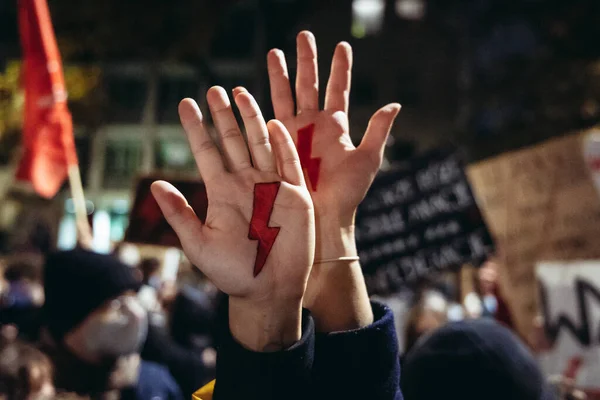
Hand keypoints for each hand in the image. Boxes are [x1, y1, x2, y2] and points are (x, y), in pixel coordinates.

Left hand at [152, 88, 314, 350]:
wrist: (270, 290)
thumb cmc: (233, 273)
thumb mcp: (200, 245)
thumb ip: (180, 214)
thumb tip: (155, 184)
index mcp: (222, 193)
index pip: (206, 152)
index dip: (196, 128)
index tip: (185, 103)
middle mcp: (245, 184)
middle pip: (233, 141)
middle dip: (223, 115)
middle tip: (212, 89)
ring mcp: (272, 187)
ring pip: (260, 144)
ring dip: (251, 119)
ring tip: (240, 92)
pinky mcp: (296, 195)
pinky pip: (289, 163)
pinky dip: (283, 144)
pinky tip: (273, 123)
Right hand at [263, 31, 400, 330]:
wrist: (323, 220)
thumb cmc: (348, 195)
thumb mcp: (368, 161)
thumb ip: (379, 131)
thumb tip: (395, 104)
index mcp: (337, 126)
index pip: (339, 89)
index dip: (340, 68)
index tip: (342, 45)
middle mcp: (314, 126)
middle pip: (310, 85)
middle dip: (306, 61)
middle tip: (303, 36)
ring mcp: (294, 134)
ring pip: (286, 96)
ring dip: (281, 75)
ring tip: (275, 52)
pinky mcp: (277, 146)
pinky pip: (268, 120)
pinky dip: (259, 104)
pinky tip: (251, 88)